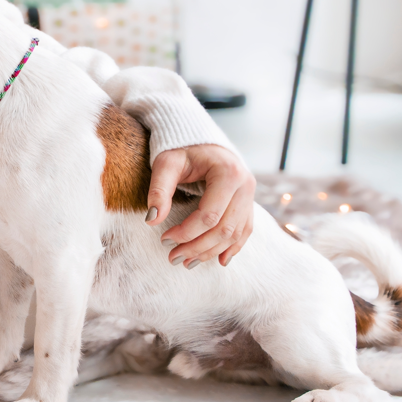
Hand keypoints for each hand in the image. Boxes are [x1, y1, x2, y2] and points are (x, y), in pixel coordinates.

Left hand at [146, 143, 254, 267]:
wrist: (200, 139)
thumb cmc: (181, 149)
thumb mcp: (166, 163)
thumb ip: (159, 190)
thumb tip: (151, 220)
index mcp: (228, 173)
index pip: (209, 215)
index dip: (187, 232)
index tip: (164, 239)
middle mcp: (246, 186)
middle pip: (224, 229)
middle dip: (198, 247)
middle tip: (173, 258)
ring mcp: (250, 195)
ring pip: (234, 234)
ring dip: (211, 251)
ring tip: (187, 262)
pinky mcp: (248, 202)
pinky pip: (244, 230)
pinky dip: (232, 247)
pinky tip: (219, 260)